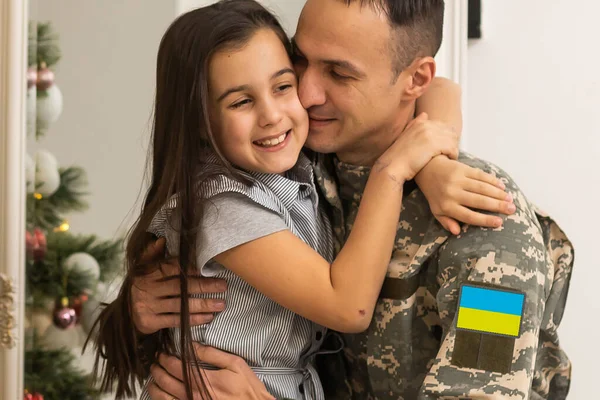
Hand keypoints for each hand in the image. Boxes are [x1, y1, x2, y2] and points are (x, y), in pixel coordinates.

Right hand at [132, 238, 227, 334]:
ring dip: (203, 304)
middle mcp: (147, 289)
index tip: (208, 269)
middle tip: (223, 286)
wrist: (126, 312)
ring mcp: (148, 306)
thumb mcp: (143, 268)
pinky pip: (176, 320)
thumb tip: (161, 240)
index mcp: (148, 273)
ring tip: (220, 303)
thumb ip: (153, 254)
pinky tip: (208, 317)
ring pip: (180, 305)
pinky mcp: (149, 322)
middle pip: (180, 287)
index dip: (191, 268)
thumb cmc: (142, 286)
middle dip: (203, 286)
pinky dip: (193, 319)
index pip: (172, 268)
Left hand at [148, 343, 274, 399]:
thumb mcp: (234, 364)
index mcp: (204, 380)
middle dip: (157, 370)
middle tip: (155, 363)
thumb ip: (212, 354)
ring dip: (155, 387)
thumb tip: (193, 345)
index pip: (177, 367)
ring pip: (165, 398)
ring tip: (153, 379)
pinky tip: (161, 394)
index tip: (162, 353)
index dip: (166, 359)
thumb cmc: (246, 386)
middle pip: (166, 382)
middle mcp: (195, 395)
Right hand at [377, 113, 459, 181]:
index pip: (443, 126)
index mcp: (420, 123)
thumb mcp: (405, 136)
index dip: (446, 137)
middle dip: (452, 142)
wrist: (393, 167)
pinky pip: (452, 148)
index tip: (445, 147)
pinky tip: (449, 160)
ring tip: (450, 157)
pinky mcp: (434, 145)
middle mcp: (426, 126)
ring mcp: (430, 134)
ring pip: (453, 139)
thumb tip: (425, 114)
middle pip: (450, 131)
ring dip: (453, 149)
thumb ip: (415, 124)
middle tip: (449, 153)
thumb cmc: (398, 156)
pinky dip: (453, 154)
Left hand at [415, 157, 515, 234]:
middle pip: (479, 201)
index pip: (468, 216)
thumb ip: (446, 222)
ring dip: (498, 194)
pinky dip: (493, 181)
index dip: (484, 220)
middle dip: (497, 206)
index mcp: (446, 206)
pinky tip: (502, 186)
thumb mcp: (437, 210)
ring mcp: (457, 180)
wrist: (427, 169)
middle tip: (512, 210)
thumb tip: (457, 232)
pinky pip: (480, 175)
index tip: (499, 223)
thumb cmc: (435, 194)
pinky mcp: (462, 168)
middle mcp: (452, 193)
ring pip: (482, 188)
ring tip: (509, 200)